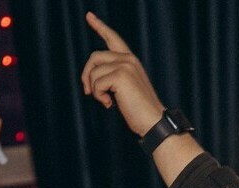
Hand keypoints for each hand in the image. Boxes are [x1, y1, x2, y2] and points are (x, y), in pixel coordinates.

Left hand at [81, 11, 162, 137]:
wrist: (152, 120)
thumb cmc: (139, 109)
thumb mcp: (125, 88)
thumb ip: (112, 77)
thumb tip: (91, 79)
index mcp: (130, 59)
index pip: (112, 38)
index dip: (99, 26)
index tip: (89, 16)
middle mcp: (128, 58)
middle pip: (94, 57)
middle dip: (86, 76)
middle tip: (89, 93)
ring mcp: (125, 65)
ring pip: (93, 72)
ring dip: (94, 90)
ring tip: (106, 101)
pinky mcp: (121, 75)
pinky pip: (96, 84)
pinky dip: (98, 97)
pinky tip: (110, 104)